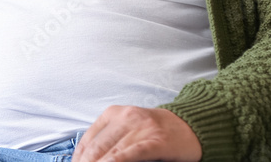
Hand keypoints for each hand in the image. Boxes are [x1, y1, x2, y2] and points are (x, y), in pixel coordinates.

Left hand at [72, 106, 201, 161]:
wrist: (191, 125)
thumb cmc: (157, 130)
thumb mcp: (129, 127)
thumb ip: (110, 139)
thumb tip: (88, 157)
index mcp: (114, 113)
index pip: (88, 139)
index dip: (78, 158)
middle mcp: (125, 117)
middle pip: (96, 147)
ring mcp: (141, 128)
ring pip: (111, 152)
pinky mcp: (155, 141)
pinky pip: (130, 154)